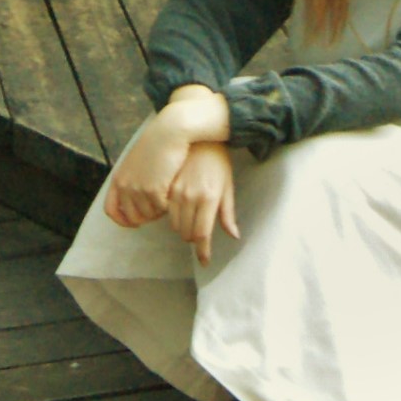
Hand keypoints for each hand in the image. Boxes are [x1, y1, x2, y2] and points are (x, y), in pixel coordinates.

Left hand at [104, 89, 229, 230]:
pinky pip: (162, 209)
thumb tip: (138, 200)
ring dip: (159, 210)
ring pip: (149, 214)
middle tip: (158, 209)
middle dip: (147, 217)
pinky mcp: (154, 189)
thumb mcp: (138, 161)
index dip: (122, 220)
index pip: (111, 210)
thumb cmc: (158, 144)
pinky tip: (172, 193)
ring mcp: (138, 188)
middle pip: (133, 217)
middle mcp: (125, 185)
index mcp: (118, 178)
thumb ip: (134, 179)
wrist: (170, 131)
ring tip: (167, 196)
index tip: (134, 223)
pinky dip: (168, 205)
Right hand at [166, 142, 238, 264]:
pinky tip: (180, 211)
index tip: (204, 262)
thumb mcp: (227, 187)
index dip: (203, 251)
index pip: (202, 234)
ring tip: (191, 220)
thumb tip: (234, 235)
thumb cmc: (219, 164)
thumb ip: (228, 214)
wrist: (200, 139)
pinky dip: (173, 217)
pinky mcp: (166, 187)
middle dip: (194, 239)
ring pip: (175, 224)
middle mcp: (191, 196)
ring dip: (183, 229)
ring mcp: (176, 191)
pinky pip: (166, 212)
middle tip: (200, 235)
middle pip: (187, 233)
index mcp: (209, 198)